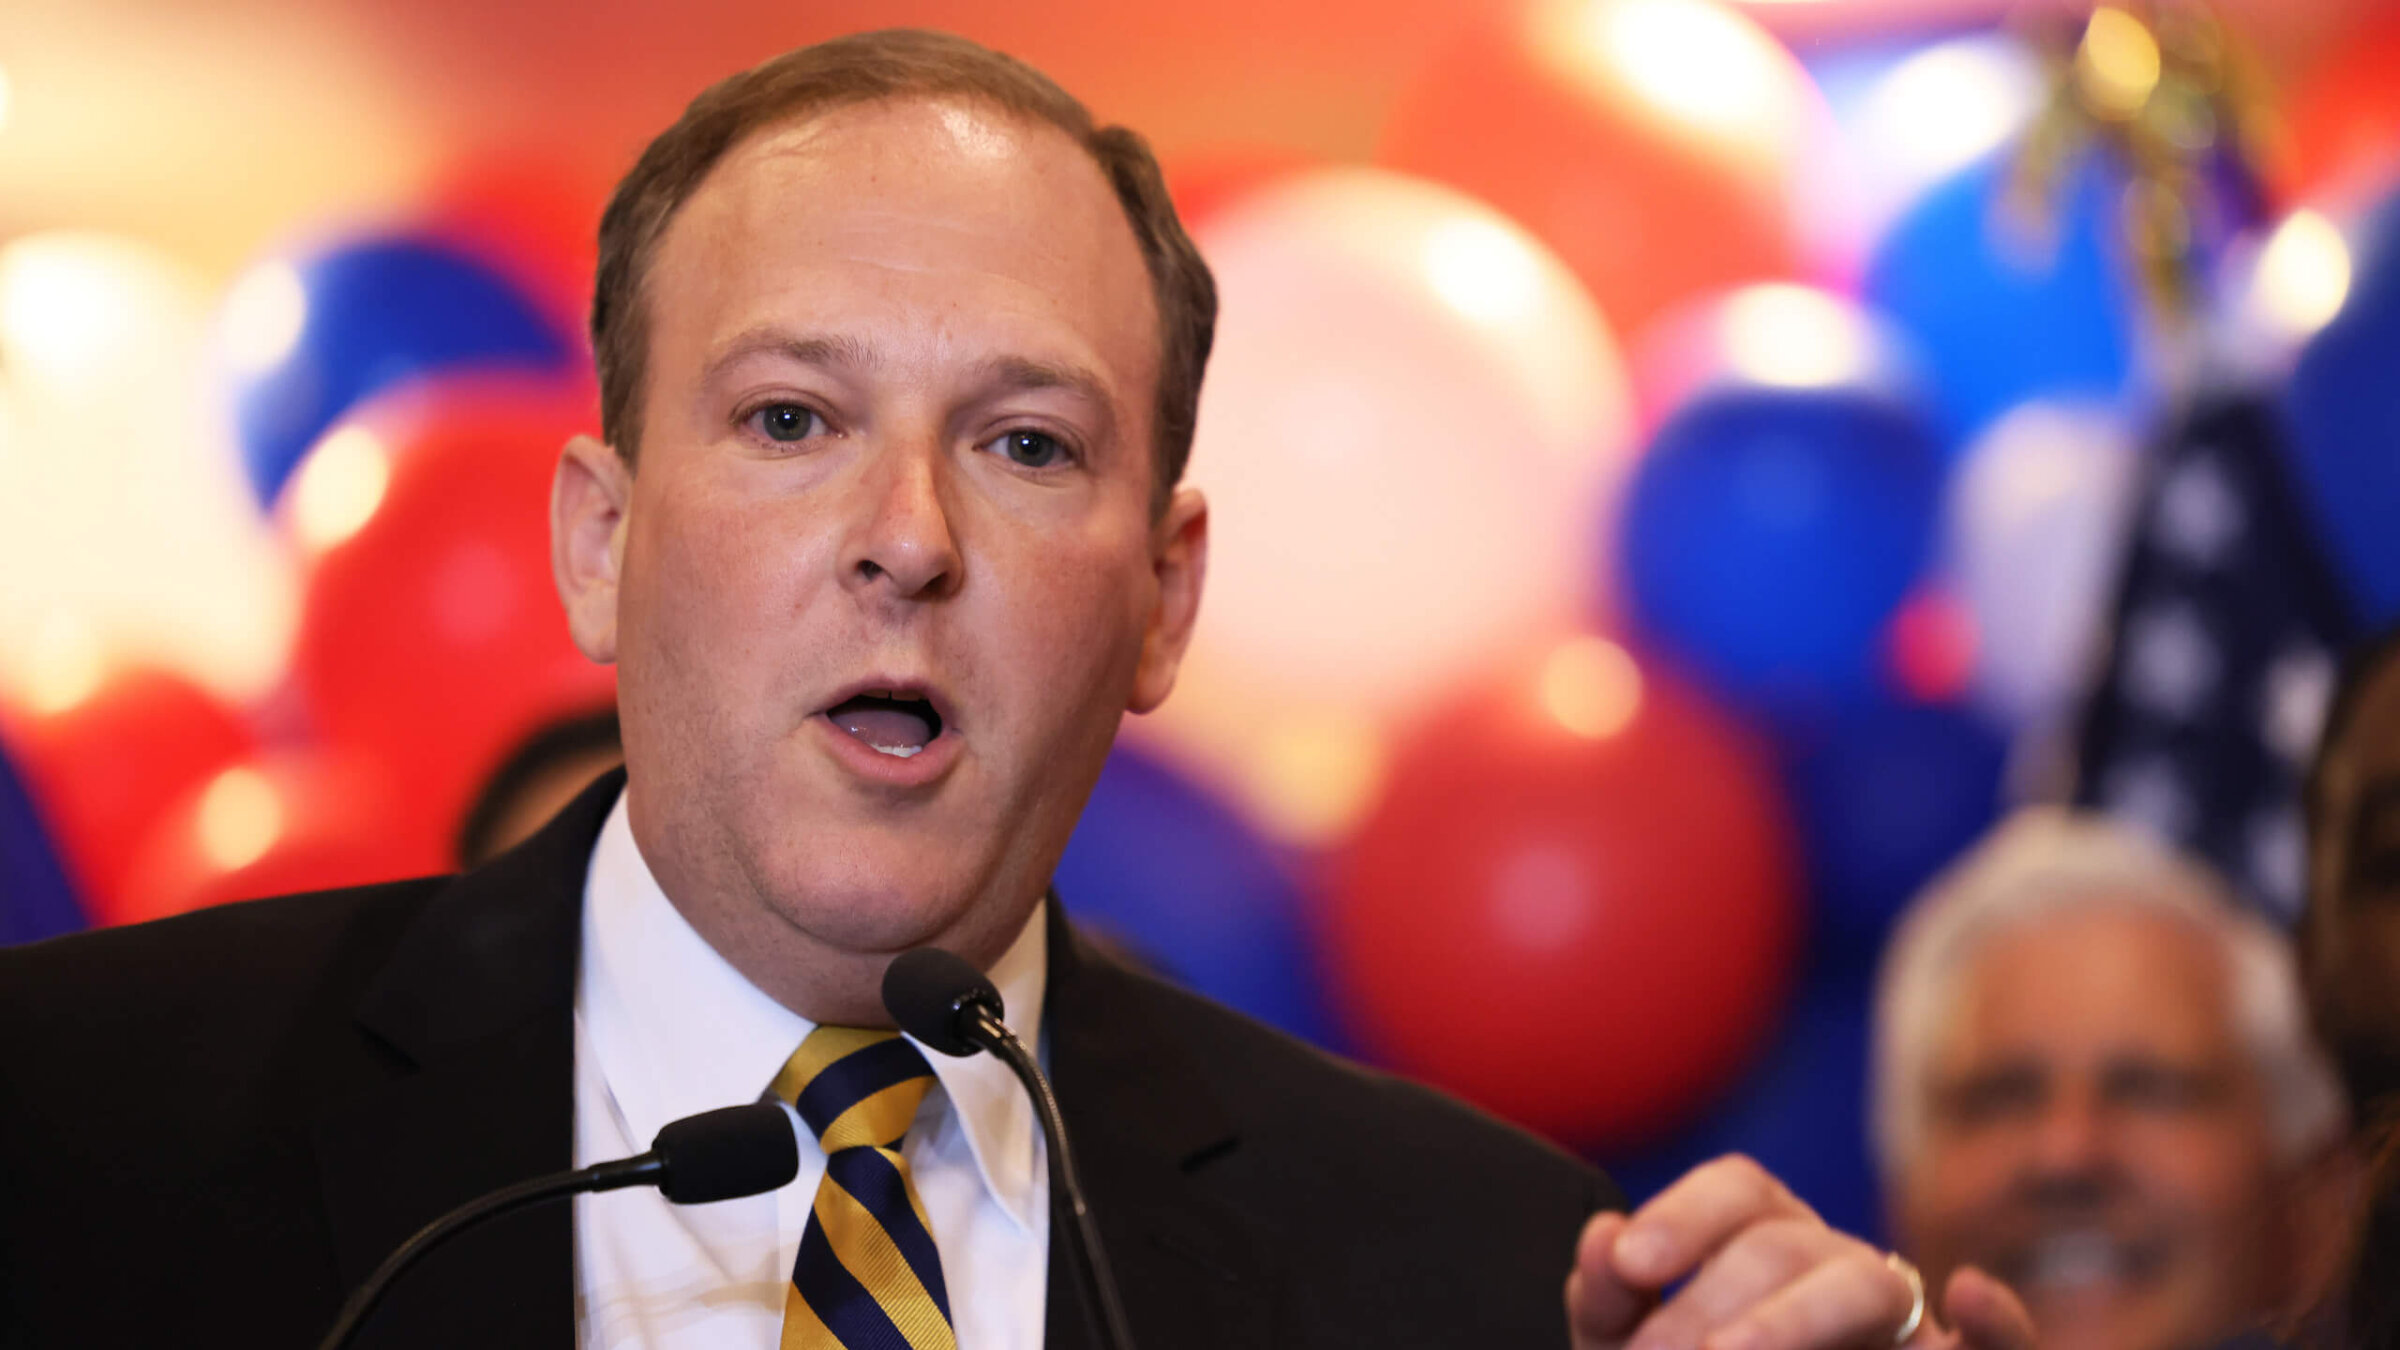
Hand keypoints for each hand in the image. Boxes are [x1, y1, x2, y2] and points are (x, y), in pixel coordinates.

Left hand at [1566, 1156, 2035, 1349]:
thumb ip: (1608, 1303)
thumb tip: (1603, 1238)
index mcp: (1767, 1238)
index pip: (1741, 1190)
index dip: (1684, 1216)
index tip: (1630, 1267)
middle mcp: (1838, 1264)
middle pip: (1783, 1243)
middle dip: (1703, 1302)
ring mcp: (1900, 1322)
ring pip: (1862, 1282)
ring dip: (1784, 1320)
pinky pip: (2008, 1342)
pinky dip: (2001, 1321)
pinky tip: (1973, 1292)